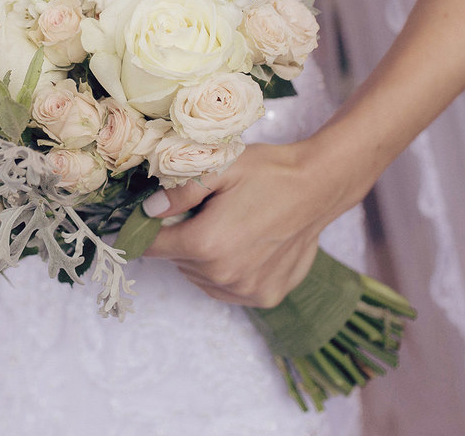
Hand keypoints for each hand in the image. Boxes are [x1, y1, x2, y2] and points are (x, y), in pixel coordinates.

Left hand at [144, 141, 358, 307]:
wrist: (318, 186)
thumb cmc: (268, 173)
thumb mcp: (218, 168)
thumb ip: (179, 192)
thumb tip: (148, 211)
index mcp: (206, 244)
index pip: (152, 247)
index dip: (146, 231)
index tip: (153, 218)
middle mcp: (224, 275)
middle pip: (177, 261)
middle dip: (181, 238)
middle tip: (204, 212)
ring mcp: (246, 290)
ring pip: (200, 276)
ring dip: (203, 257)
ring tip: (227, 227)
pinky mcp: (265, 296)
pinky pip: (226, 288)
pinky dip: (226, 271)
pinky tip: (243, 246)